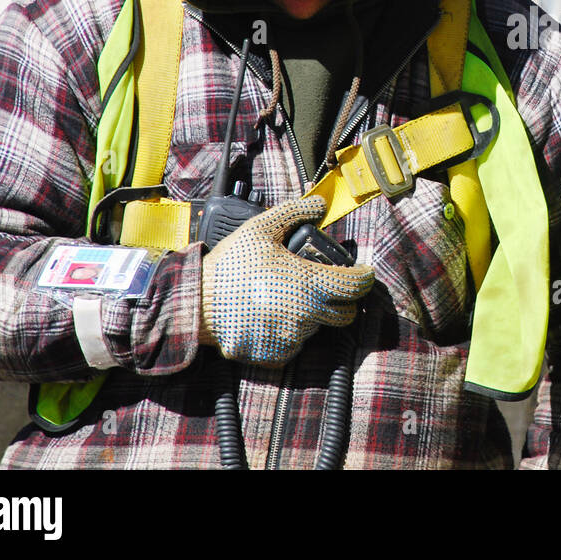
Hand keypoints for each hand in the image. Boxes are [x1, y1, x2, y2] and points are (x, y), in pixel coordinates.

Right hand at [199, 195, 372, 366]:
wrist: (196, 303)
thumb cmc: (230, 265)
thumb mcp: (261, 228)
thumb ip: (295, 212)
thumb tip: (319, 204)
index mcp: (311, 284)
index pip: (358, 286)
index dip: (364, 276)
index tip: (361, 272)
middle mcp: (307, 315)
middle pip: (346, 313)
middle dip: (342, 299)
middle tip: (325, 286)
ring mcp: (292, 338)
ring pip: (318, 327)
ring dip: (312, 314)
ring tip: (287, 297)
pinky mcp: (277, 355)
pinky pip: (296, 344)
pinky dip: (290, 332)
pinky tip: (273, 315)